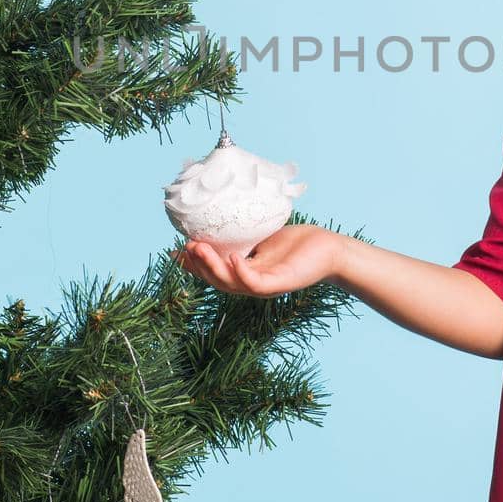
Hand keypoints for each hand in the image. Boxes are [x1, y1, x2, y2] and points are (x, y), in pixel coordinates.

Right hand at [172, 223, 343, 297]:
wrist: (328, 249)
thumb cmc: (296, 242)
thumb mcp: (261, 236)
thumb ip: (240, 235)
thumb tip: (216, 215)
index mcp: (244, 273)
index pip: (213, 273)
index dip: (192, 266)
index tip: (174, 252)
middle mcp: (251, 283)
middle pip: (217, 280)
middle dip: (197, 265)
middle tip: (184, 246)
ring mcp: (265, 286)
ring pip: (231, 283)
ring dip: (212, 267)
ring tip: (198, 248)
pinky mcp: (280, 284)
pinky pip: (255, 283)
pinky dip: (241, 272)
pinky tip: (232, 258)